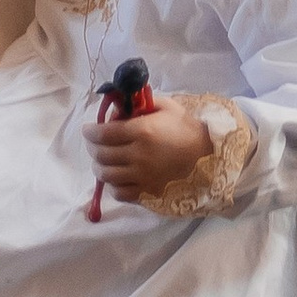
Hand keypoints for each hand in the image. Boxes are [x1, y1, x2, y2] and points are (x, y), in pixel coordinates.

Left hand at [82, 101, 212, 202]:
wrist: (208, 156)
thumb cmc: (187, 129)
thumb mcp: (167, 107)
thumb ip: (142, 104)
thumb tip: (120, 107)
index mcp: (141, 131)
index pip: (103, 133)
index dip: (90, 131)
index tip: (88, 129)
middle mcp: (137, 155)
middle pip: (100, 154)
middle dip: (92, 147)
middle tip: (94, 143)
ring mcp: (141, 177)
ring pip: (106, 175)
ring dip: (99, 166)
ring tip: (102, 161)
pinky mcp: (146, 192)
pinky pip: (119, 192)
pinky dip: (113, 185)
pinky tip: (117, 177)